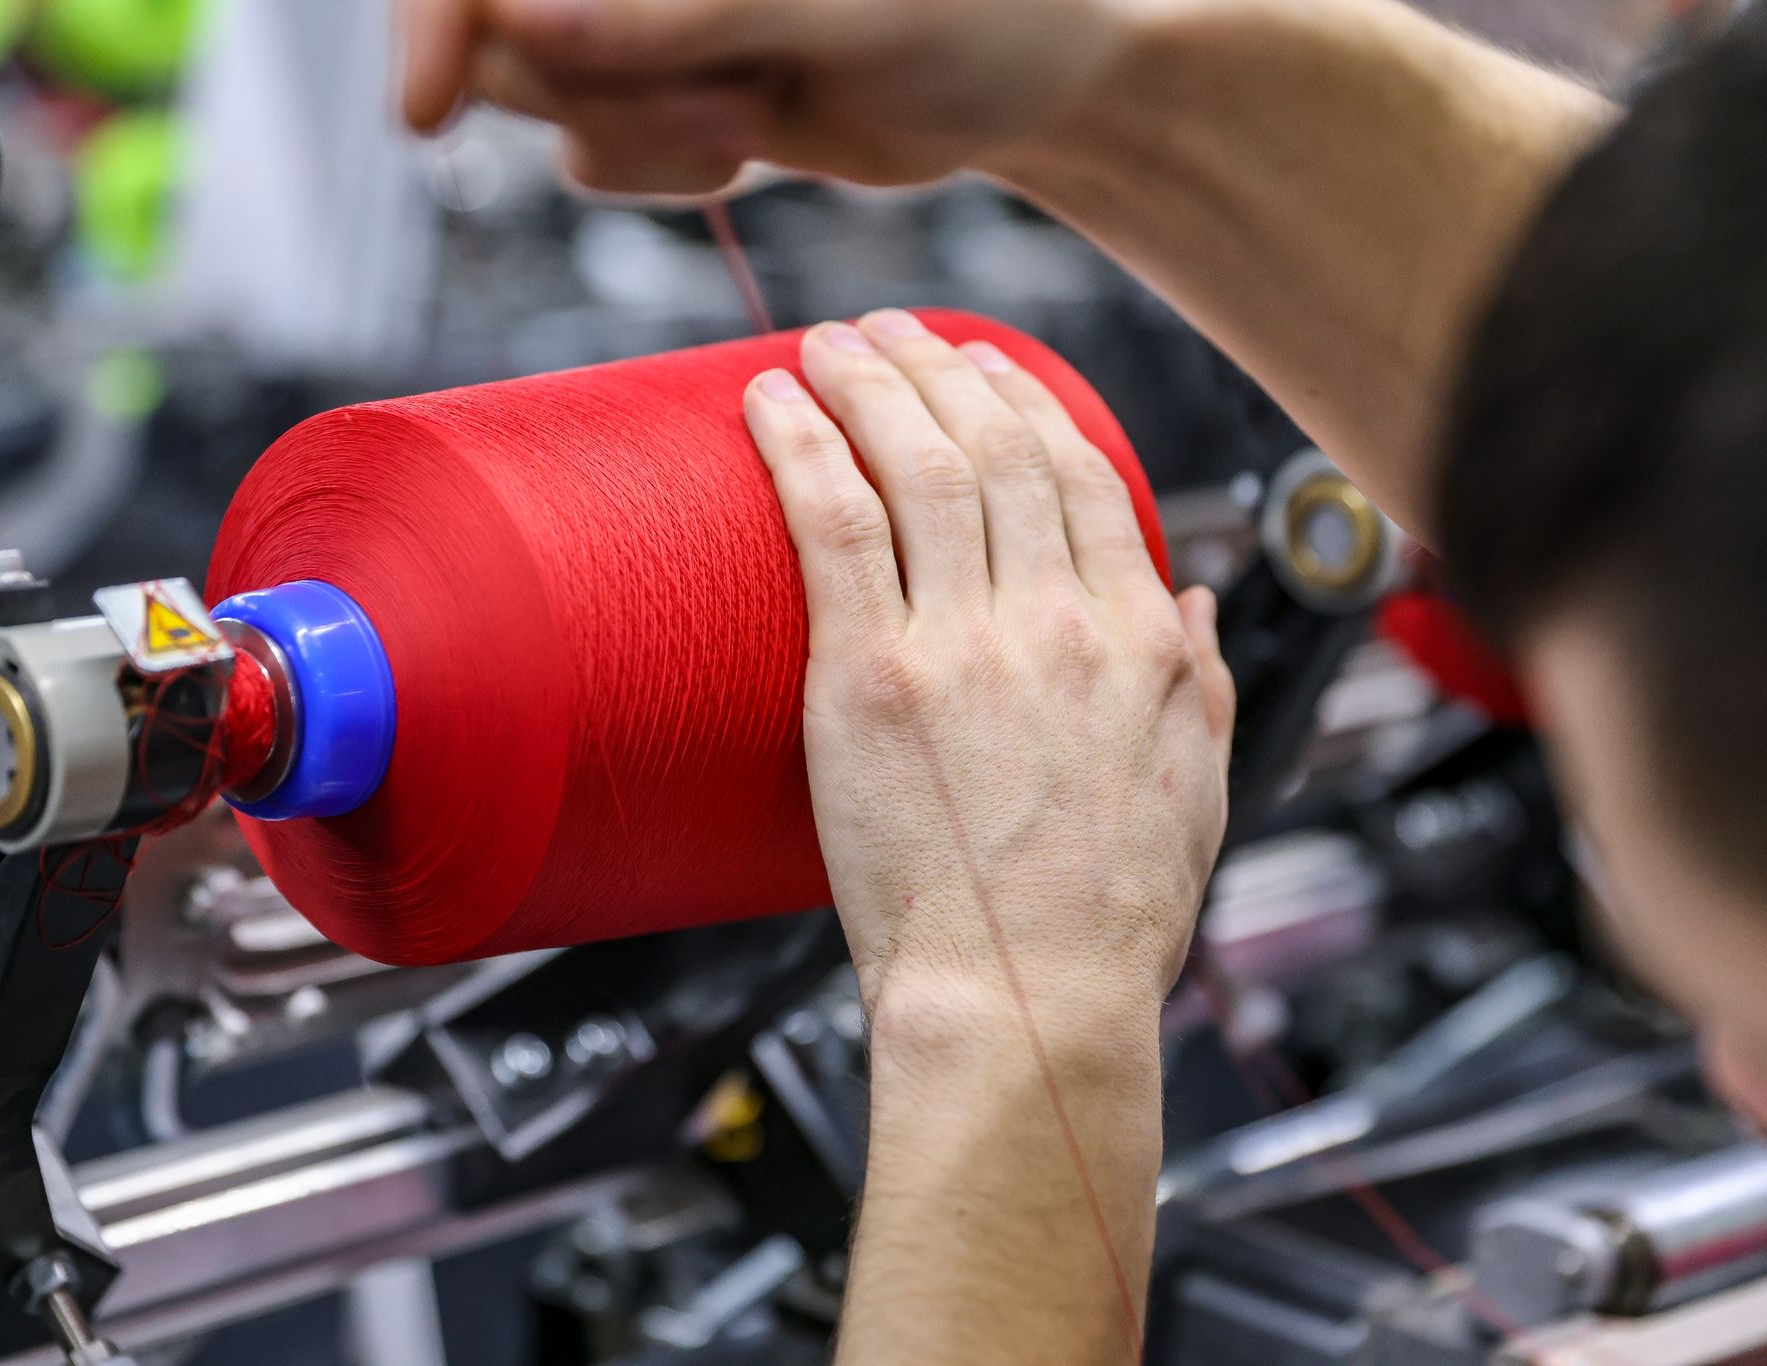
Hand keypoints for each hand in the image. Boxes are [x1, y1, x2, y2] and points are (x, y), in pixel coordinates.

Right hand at [397, 0, 1138, 193]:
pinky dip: (663, 171)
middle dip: (605, 95)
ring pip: (547, 100)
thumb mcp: (841, 4)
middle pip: (499, 32)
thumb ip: (688, 10)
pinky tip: (751, 137)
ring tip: (756, 116)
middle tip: (731, 112)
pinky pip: (593, 151)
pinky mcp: (657, 81)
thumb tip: (526, 18)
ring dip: (647, 137)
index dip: (437, 18)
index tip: (429, 112)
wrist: (1023, 84)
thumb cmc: (974, 10)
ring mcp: (639, 11)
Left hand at [742, 309, 1233, 1044]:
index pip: (1080, 478)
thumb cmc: (1104, 924)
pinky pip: (835, 526)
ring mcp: (965, 645)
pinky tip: (773, 400)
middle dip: (937, 368)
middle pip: (995, 448)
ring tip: (828, 342)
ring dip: (868, 383)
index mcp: (1141, 641)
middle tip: (888, 331)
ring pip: (917, 467)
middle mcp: (1059, 622)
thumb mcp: (1196, 792)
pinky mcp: (871, 680)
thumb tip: (1202, 607)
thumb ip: (1202, 686)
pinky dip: (803, 446)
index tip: (985, 368)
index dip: (1024, 404)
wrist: (1025, 1006)